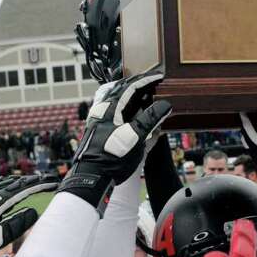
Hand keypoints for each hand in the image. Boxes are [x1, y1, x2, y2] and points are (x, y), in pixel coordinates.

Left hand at [59, 71, 171, 208]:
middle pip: (121, 91)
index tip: (159, 77)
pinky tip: (130, 116)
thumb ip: (150, 119)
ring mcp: (99, 122)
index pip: (130, 87)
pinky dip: (124, 109)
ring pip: (115, 101)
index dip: (146, 80)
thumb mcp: (134, 137)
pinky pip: (112, 113)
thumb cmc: (110, 158)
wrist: (90, 178)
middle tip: (152, 84)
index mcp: (109, 109)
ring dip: (130, 97)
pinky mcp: (99, 133)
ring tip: (143, 96)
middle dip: (137, 85)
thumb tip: (165, 104)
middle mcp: (102, 112)